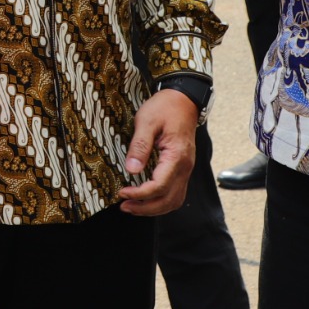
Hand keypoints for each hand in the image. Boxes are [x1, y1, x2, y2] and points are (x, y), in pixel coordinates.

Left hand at [115, 89, 197, 215]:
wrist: (183, 100)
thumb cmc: (165, 107)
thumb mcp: (147, 121)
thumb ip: (139, 146)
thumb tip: (132, 169)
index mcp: (176, 156)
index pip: (158, 186)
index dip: (139, 194)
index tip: (122, 192)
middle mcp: (185, 167)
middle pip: (168, 200)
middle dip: (145, 208)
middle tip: (124, 206)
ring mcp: (186, 169)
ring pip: (174, 200)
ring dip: (154, 208)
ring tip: (133, 207)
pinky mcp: (183, 168)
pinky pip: (176, 193)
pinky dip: (162, 201)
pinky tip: (147, 200)